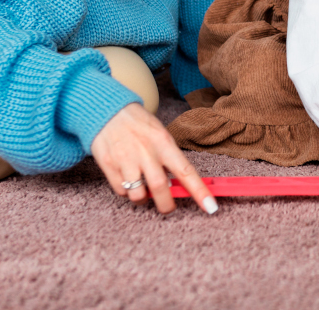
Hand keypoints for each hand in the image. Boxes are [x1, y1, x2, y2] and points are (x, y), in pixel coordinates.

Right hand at [90, 103, 217, 214]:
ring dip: (143, 200)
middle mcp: (145, 151)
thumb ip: (168, 159)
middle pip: (160, 187)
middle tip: (168, 207)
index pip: (186, 170)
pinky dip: (126, 192)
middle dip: (167, 205)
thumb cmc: (139, 125)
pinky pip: (120, 191)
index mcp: (163, 142)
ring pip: (137, 194)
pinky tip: (128, 181)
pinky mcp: (108, 165)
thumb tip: (174, 187)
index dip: (199, 191)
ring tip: (143, 192)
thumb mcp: (160, 135)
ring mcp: (125, 159)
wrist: (108, 110)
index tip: (211, 207)